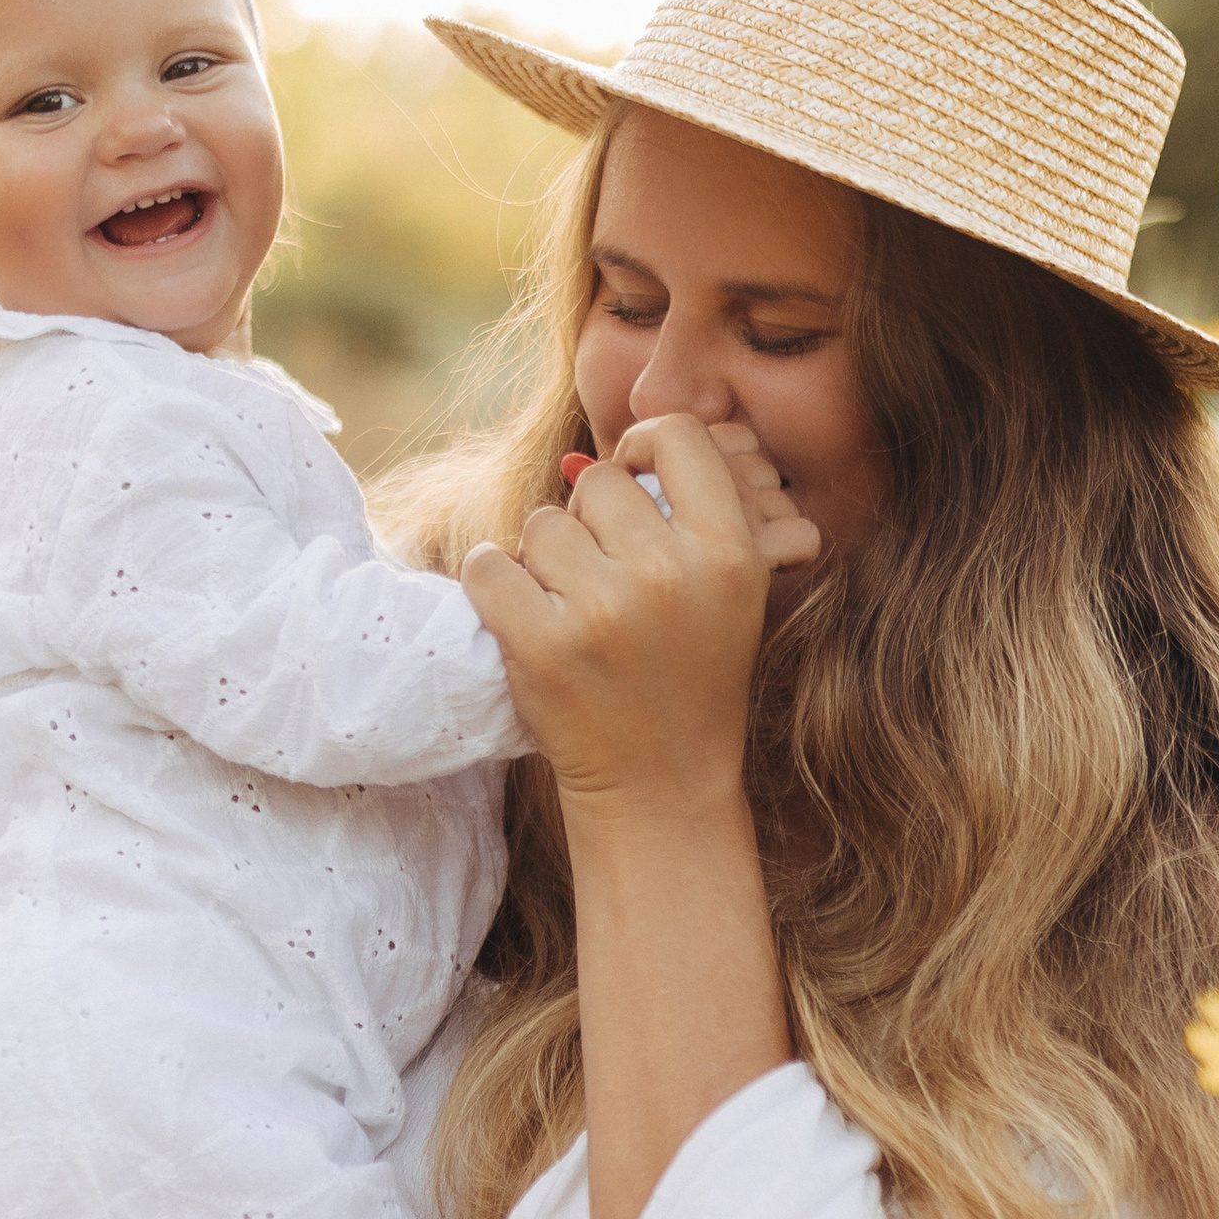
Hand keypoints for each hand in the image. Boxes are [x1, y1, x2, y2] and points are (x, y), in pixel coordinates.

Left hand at [461, 412, 811, 819]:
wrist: (662, 782)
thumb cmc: (690, 672)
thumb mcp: (730, 591)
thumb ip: (695, 511)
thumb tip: (627, 442)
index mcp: (728, 552)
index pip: (678, 436)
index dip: (645, 446)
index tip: (633, 478)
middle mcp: (669, 574)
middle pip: (598, 483)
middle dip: (591, 522)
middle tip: (605, 579)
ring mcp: (604, 611)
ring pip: (541, 526)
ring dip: (544, 562)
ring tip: (572, 610)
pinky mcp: (543, 646)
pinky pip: (488, 566)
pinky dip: (491, 584)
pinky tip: (519, 611)